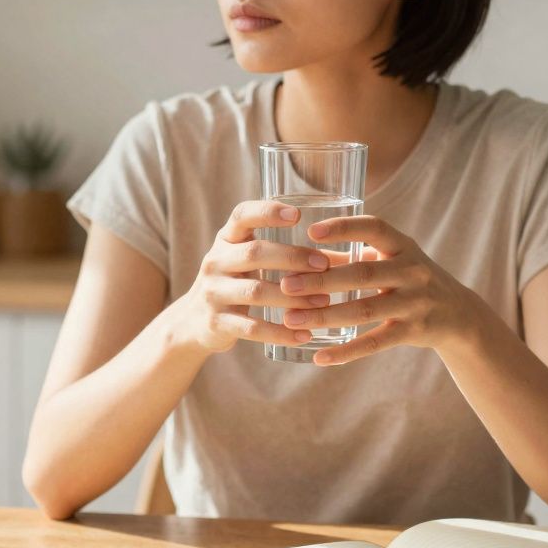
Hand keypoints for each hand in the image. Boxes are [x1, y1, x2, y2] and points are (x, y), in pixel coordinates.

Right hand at [176, 200, 333, 353]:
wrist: (192, 322)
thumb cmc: (237, 282)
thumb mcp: (251, 261)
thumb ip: (291, 255)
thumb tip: (354, 255)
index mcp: (227, 239)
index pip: (242, 215)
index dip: (268, 212)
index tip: (297, 215)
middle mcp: (216, 261)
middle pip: (255, 253)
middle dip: (292, 258)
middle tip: (323, 265)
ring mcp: (213, 292)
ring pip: (255, 291)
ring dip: (293, 297)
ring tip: (324, 302)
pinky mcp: (216, 322)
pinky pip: (251, 328)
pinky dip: (280, 332)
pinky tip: (305, 335)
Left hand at [277, 215, 476, 364]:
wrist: (458, 314)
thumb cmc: (410, 280)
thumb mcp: (390, 261)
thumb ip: (349, 257)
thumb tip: (298, 255)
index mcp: (403, 246)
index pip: (375, 228)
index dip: (345, 228)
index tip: (311, 231)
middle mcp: (412, 271)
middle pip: (362, 274)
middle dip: (321, 280)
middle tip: (286, 285)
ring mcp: (415, 303)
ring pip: (365, 310)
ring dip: (325, 316)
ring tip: (291, 319)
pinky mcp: (414, 332)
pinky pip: (375, 343)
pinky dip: (346, 351)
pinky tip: (320, 357)